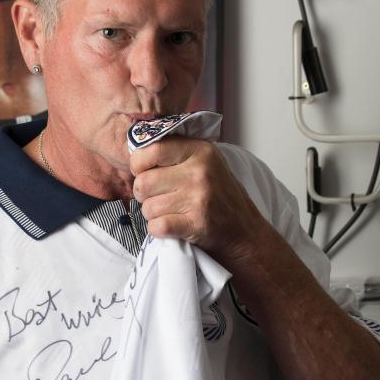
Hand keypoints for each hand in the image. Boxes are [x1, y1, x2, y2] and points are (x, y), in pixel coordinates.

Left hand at [130, 137, 264, 267]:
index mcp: (199, 150)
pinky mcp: (195, 224)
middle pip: (143, 183)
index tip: (145, 172)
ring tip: (171, 211)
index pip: (151, 150)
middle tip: (158, 197)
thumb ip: (175, 151)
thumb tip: (135, 151)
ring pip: (148, 207)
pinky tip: (172, 225)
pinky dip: (158, 229)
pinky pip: (156, 226)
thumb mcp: (205, 161)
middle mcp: (199, 172)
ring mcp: (198, 199)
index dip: (139, 164)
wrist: (244, 229)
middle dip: (144, 194)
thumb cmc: (218, 193)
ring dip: (153, 214)